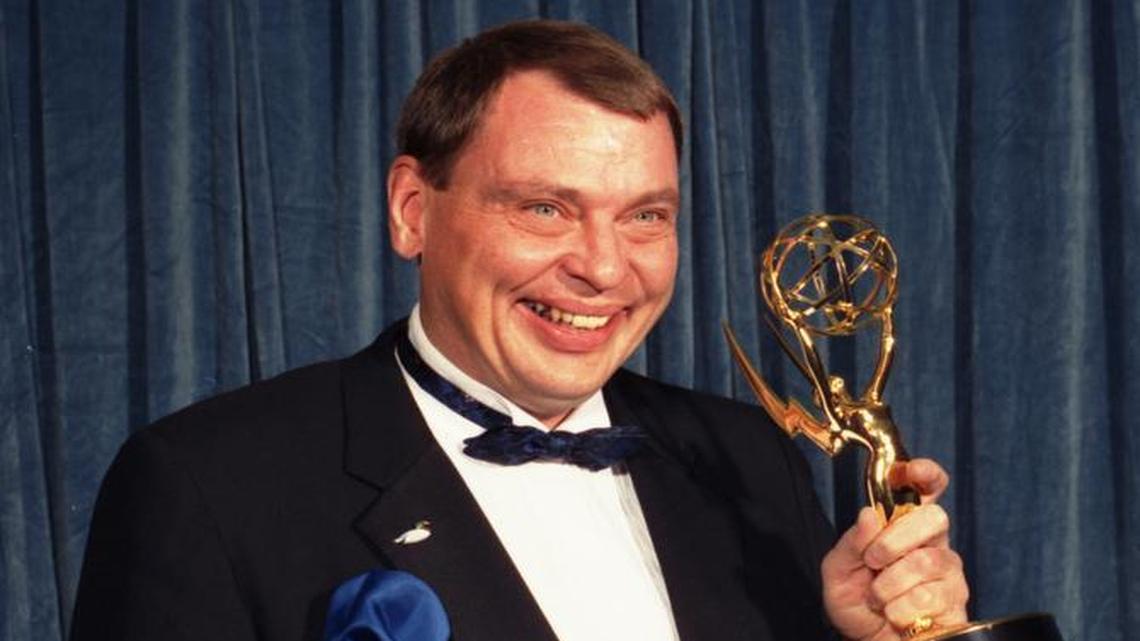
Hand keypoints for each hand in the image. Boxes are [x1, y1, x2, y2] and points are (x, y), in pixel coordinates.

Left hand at [821, 459, 968, 639]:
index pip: (926, 490)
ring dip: (890, 583)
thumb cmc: (856, 604)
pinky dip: (900, 608)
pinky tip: (895, 615)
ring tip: (878, 598)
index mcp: (904, 527)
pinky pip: (929, 596)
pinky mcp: (955, 602)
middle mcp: (932, 544)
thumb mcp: (838, 571)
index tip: (912, 469)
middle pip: (935, 519)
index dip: (925, 474)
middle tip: (874, 561)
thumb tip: (869, 514)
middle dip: (896, 540)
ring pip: (927, 561)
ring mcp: (948, 573)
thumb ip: (851, 542)